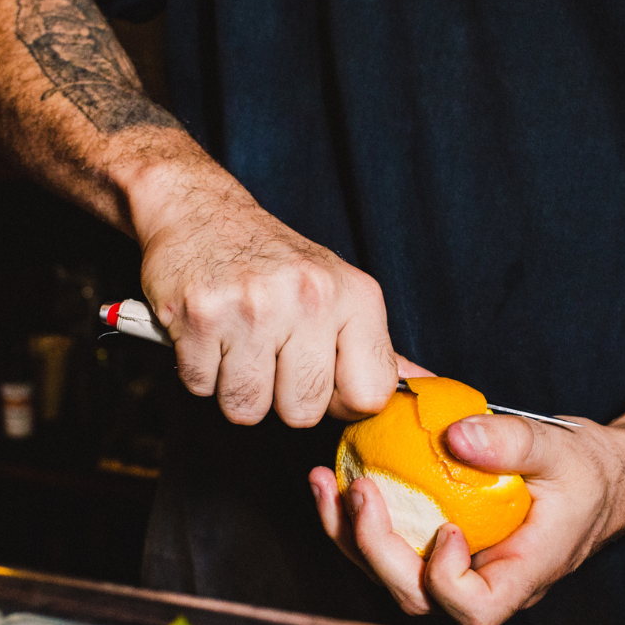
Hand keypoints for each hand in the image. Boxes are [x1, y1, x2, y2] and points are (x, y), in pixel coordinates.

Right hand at [132, 165, 397, 426]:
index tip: (319, 376)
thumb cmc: (275, 263)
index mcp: (356, 295)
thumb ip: (375, 348)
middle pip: (303, 413)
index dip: (338, 400)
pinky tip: (209, 333)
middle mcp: (311, 298)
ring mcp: (254, 306)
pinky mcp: (200, 314)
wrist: (201, 212)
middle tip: (268, 352)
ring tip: (236, 341)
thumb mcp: (338, 292)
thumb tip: (425, 384)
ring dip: (234, 387)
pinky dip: (199, 370)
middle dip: (279, 397)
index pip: (369, 395)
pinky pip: (201, 387)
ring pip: (247, 408)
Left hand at [311, 413, 624, 624]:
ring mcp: (455, 566)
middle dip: (376, 547)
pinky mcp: (433, 544)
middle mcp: (482, 580)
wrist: (597, 478)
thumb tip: (456, 435)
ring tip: (327, 483)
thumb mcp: (561, 450)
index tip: (447, 530)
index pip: (476, 610)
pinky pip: (389, 544)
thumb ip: (513, 442)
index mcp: (521, 575)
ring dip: (350, 533)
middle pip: (417, 595)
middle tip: (359, 490)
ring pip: (391, 574)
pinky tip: (337, 477)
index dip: (447, 582)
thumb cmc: (587, 473)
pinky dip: (357, 517)